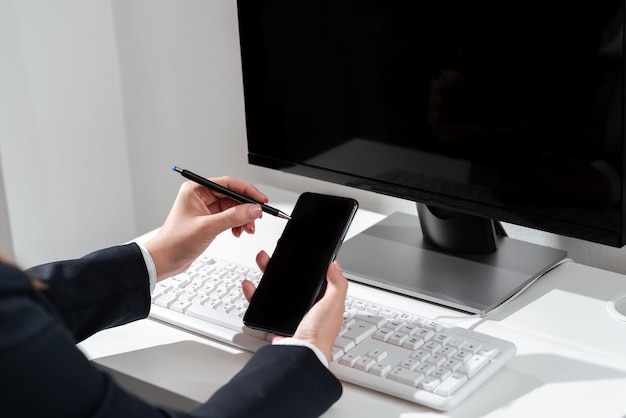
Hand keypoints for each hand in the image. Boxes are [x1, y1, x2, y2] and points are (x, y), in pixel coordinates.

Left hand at [145, 177, 266, 280]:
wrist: (165, 260)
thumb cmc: (175, 242)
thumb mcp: (208, 227)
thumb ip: (233, 217)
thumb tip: (253, 209)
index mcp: (196, 190)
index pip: (228, 183)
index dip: (247, 191)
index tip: (261, 200)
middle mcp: (201, 196)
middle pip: (232, 196)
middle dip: (246, 208)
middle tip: (257, 217)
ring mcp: (205, 208)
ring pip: (233, 208)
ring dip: (243, 218)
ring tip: (247, 229)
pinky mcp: (209, 220)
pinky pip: (229, 217)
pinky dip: (236, 224)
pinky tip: (238, 232)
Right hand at [242, 250, 348, 362]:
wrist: (300, 353)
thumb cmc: (320, 334)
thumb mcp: (334, 303)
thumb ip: (337, 283)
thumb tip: (334, 264)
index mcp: (322, 299)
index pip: (315, 276)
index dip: (308, 263)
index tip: (300, 250)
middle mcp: (306, 304)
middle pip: (292, 278)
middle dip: (284, 263)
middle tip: (278, 252)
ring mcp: (290, 311)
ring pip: (276, 286)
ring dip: (268, 272)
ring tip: (262, 260)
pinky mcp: (275, 318)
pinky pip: (262, 302)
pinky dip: (254, 293)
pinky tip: (251, 284)